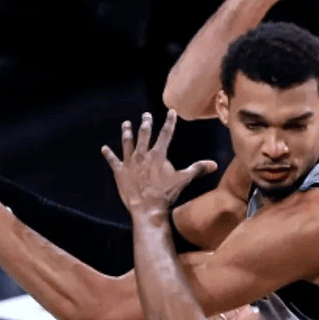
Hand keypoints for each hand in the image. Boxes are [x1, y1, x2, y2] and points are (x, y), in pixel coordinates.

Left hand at [102, 110, 216, 217]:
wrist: (146, 208)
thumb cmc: (165, 194)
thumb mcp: (183, 180)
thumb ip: (197, 169)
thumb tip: (214, 164)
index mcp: (158, 154)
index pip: (165, 134)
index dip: (169, 122)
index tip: (170, 111)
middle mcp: (143, 154)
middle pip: (144, 134)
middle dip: (146, 123)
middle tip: (146, 115)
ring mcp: (130, 162)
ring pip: (127, 143)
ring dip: (126, 132)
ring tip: (126, 124)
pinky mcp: (119, 171)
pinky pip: (113, 160)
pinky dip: (108, 154)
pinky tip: (104, 148)